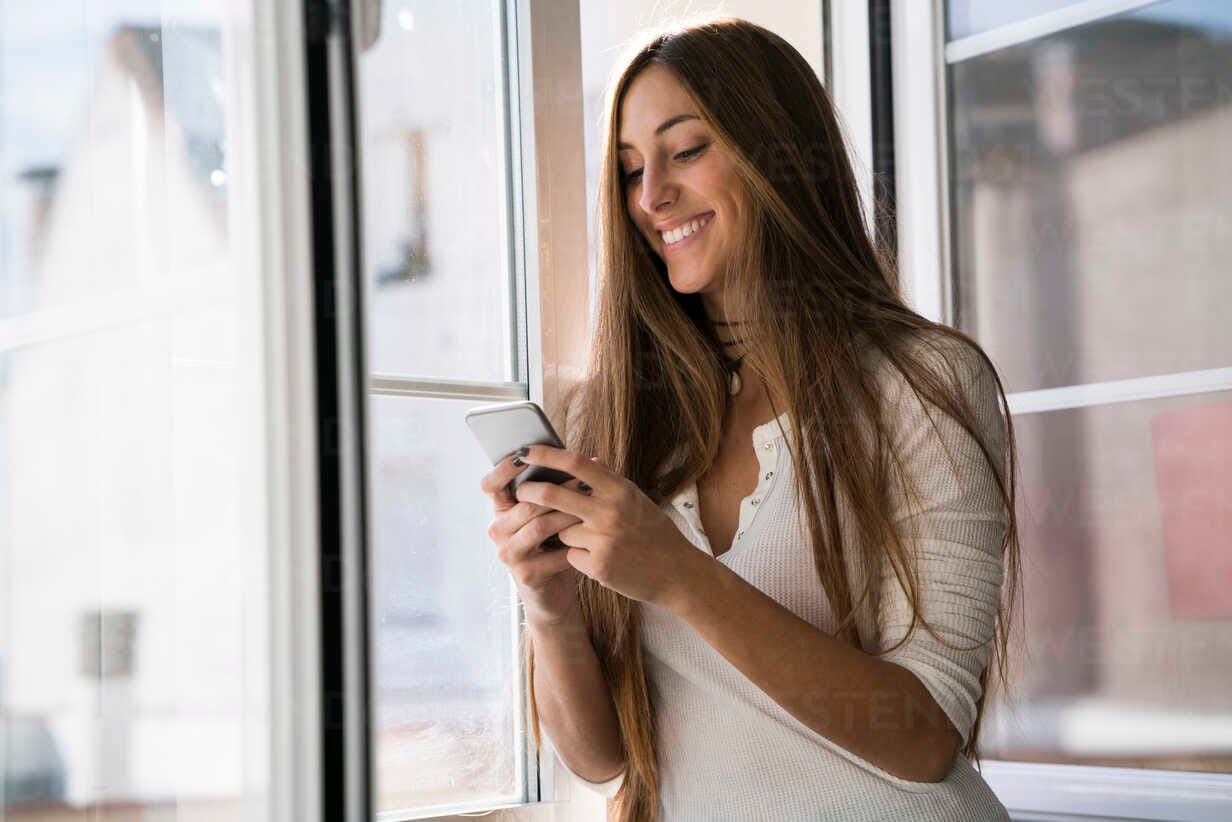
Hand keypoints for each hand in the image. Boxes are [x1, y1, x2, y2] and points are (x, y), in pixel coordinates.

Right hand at [480, 449, 588, 624]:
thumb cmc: (556, 544)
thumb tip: (590, 459)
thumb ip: (559, 488)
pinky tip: (591, 540)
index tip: (524, 453)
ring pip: (539, 526)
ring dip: (568, 515)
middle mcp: (498, 531)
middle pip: (525, 503)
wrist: (554, 592)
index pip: (492, 485)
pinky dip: (574, 544)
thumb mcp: (553, 513)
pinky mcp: (524, 574)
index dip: (504, 469)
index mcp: (502, 511)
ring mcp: (508, 554)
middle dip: (558, 491)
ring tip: (591, 508)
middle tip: (586, 483)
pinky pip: (552, 553)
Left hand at [512, 444, 702, 608]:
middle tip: (521, 492)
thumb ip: (609, 482)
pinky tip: (601, 560)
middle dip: (530, 492)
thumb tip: (585, 460)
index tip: (527, 451)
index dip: (546, 455)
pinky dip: (578, 557)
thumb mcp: (636, 499)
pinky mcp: (598, 566)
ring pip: (561, 530)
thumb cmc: (655, 533)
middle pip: (554, 495)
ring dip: (566, 534)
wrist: (676, 573)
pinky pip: (571, 555)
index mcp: (620, 490)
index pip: (575, 463)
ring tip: (596, 541)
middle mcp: (610, 511)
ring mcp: (603, 539)